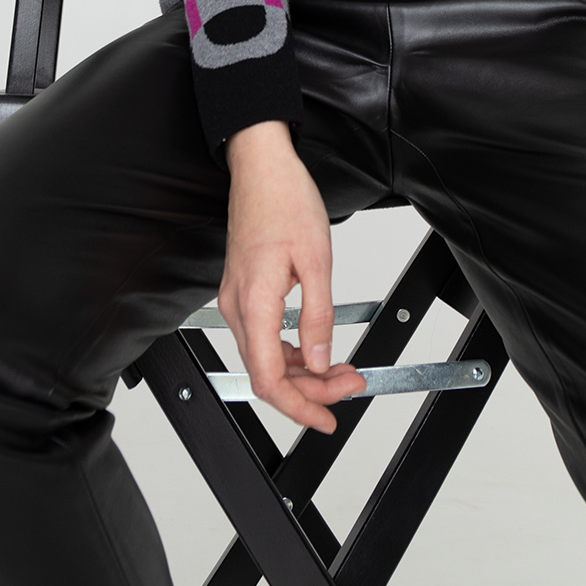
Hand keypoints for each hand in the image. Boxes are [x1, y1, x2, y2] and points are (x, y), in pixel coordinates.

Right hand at [219, 121, 364, 433]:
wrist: (262, 167)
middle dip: (310, 389)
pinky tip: (312, 351)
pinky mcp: (243, 291)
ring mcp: (236, 299)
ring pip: (264, 357)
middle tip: (349, 385)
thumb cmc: (285, 201)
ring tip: (340, 370)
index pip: (267, 377)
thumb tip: (320, 361)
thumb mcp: (316, 260)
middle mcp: (237, 306)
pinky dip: (288, 352)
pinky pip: (261, 337)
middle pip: (266, 373)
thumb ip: (318, 317)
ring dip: (301, 372)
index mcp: (254, 302)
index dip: (298, 407)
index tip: (325, 418)